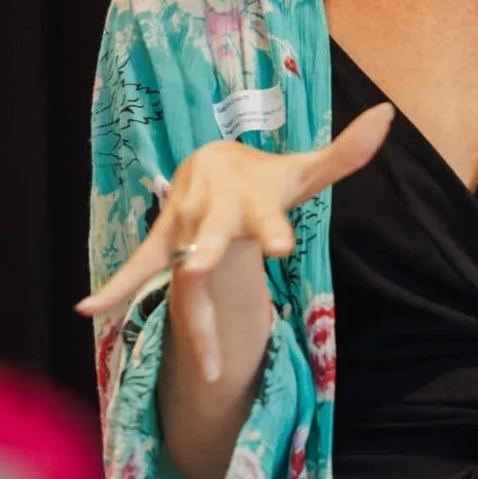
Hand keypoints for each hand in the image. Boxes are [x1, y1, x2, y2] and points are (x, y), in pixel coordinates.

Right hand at [76, 101, 393, 378]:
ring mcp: (183, 229)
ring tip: (203, 363)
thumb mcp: (305, 170)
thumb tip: (389, 115)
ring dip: (187, 314)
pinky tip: (88, 311)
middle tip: (196, 273)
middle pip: (207, 241)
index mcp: (250, 201)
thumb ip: (346, 151)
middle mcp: (212, 214)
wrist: (213, 163)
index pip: (264, 217)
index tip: (281, 248)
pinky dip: (114, 288)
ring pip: (181, 273)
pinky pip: (136, 267)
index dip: (272, 231)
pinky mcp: (163, 242)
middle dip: (202, 256)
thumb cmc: (267, 178)